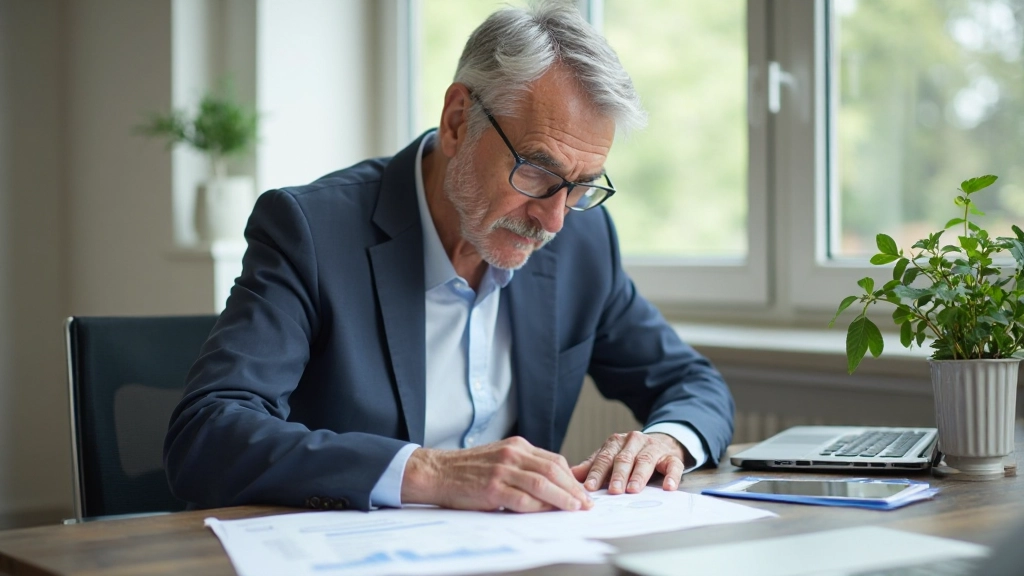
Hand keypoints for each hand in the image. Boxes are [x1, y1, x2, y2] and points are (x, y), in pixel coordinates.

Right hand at [400, 436, 592, 512]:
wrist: (437, 472)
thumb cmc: (468, 470)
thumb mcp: (499, 459)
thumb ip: (523, 467)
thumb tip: (552, 485)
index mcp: (517, 446)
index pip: (554, 461)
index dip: (572, 478)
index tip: (583, 492)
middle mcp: (512, 455)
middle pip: (553, 470)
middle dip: (573, 489)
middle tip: (586, 504)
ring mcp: (502, 471)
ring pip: (543, 484)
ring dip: (563, 498)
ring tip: (575, 509)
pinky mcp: (492, 488)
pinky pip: (522, 499)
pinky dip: (539, 507)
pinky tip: (549, 512)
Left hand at [571, 431, 685, 494]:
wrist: (661, 442)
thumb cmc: (630, 455)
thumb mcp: (610, 457)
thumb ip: (593, 466)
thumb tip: (571, 474)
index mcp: (616, 442)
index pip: (604, 458)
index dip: (597, 473)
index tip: (590, 487)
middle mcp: (634, 441)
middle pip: (624, 459)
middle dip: (618, 475)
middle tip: (613, 491)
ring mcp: (653, 447)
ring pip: (645, 460)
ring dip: (639, 476)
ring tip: (634, 489)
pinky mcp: (671, 456)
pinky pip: (673, 466)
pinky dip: (671, 476)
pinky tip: (668, 487)